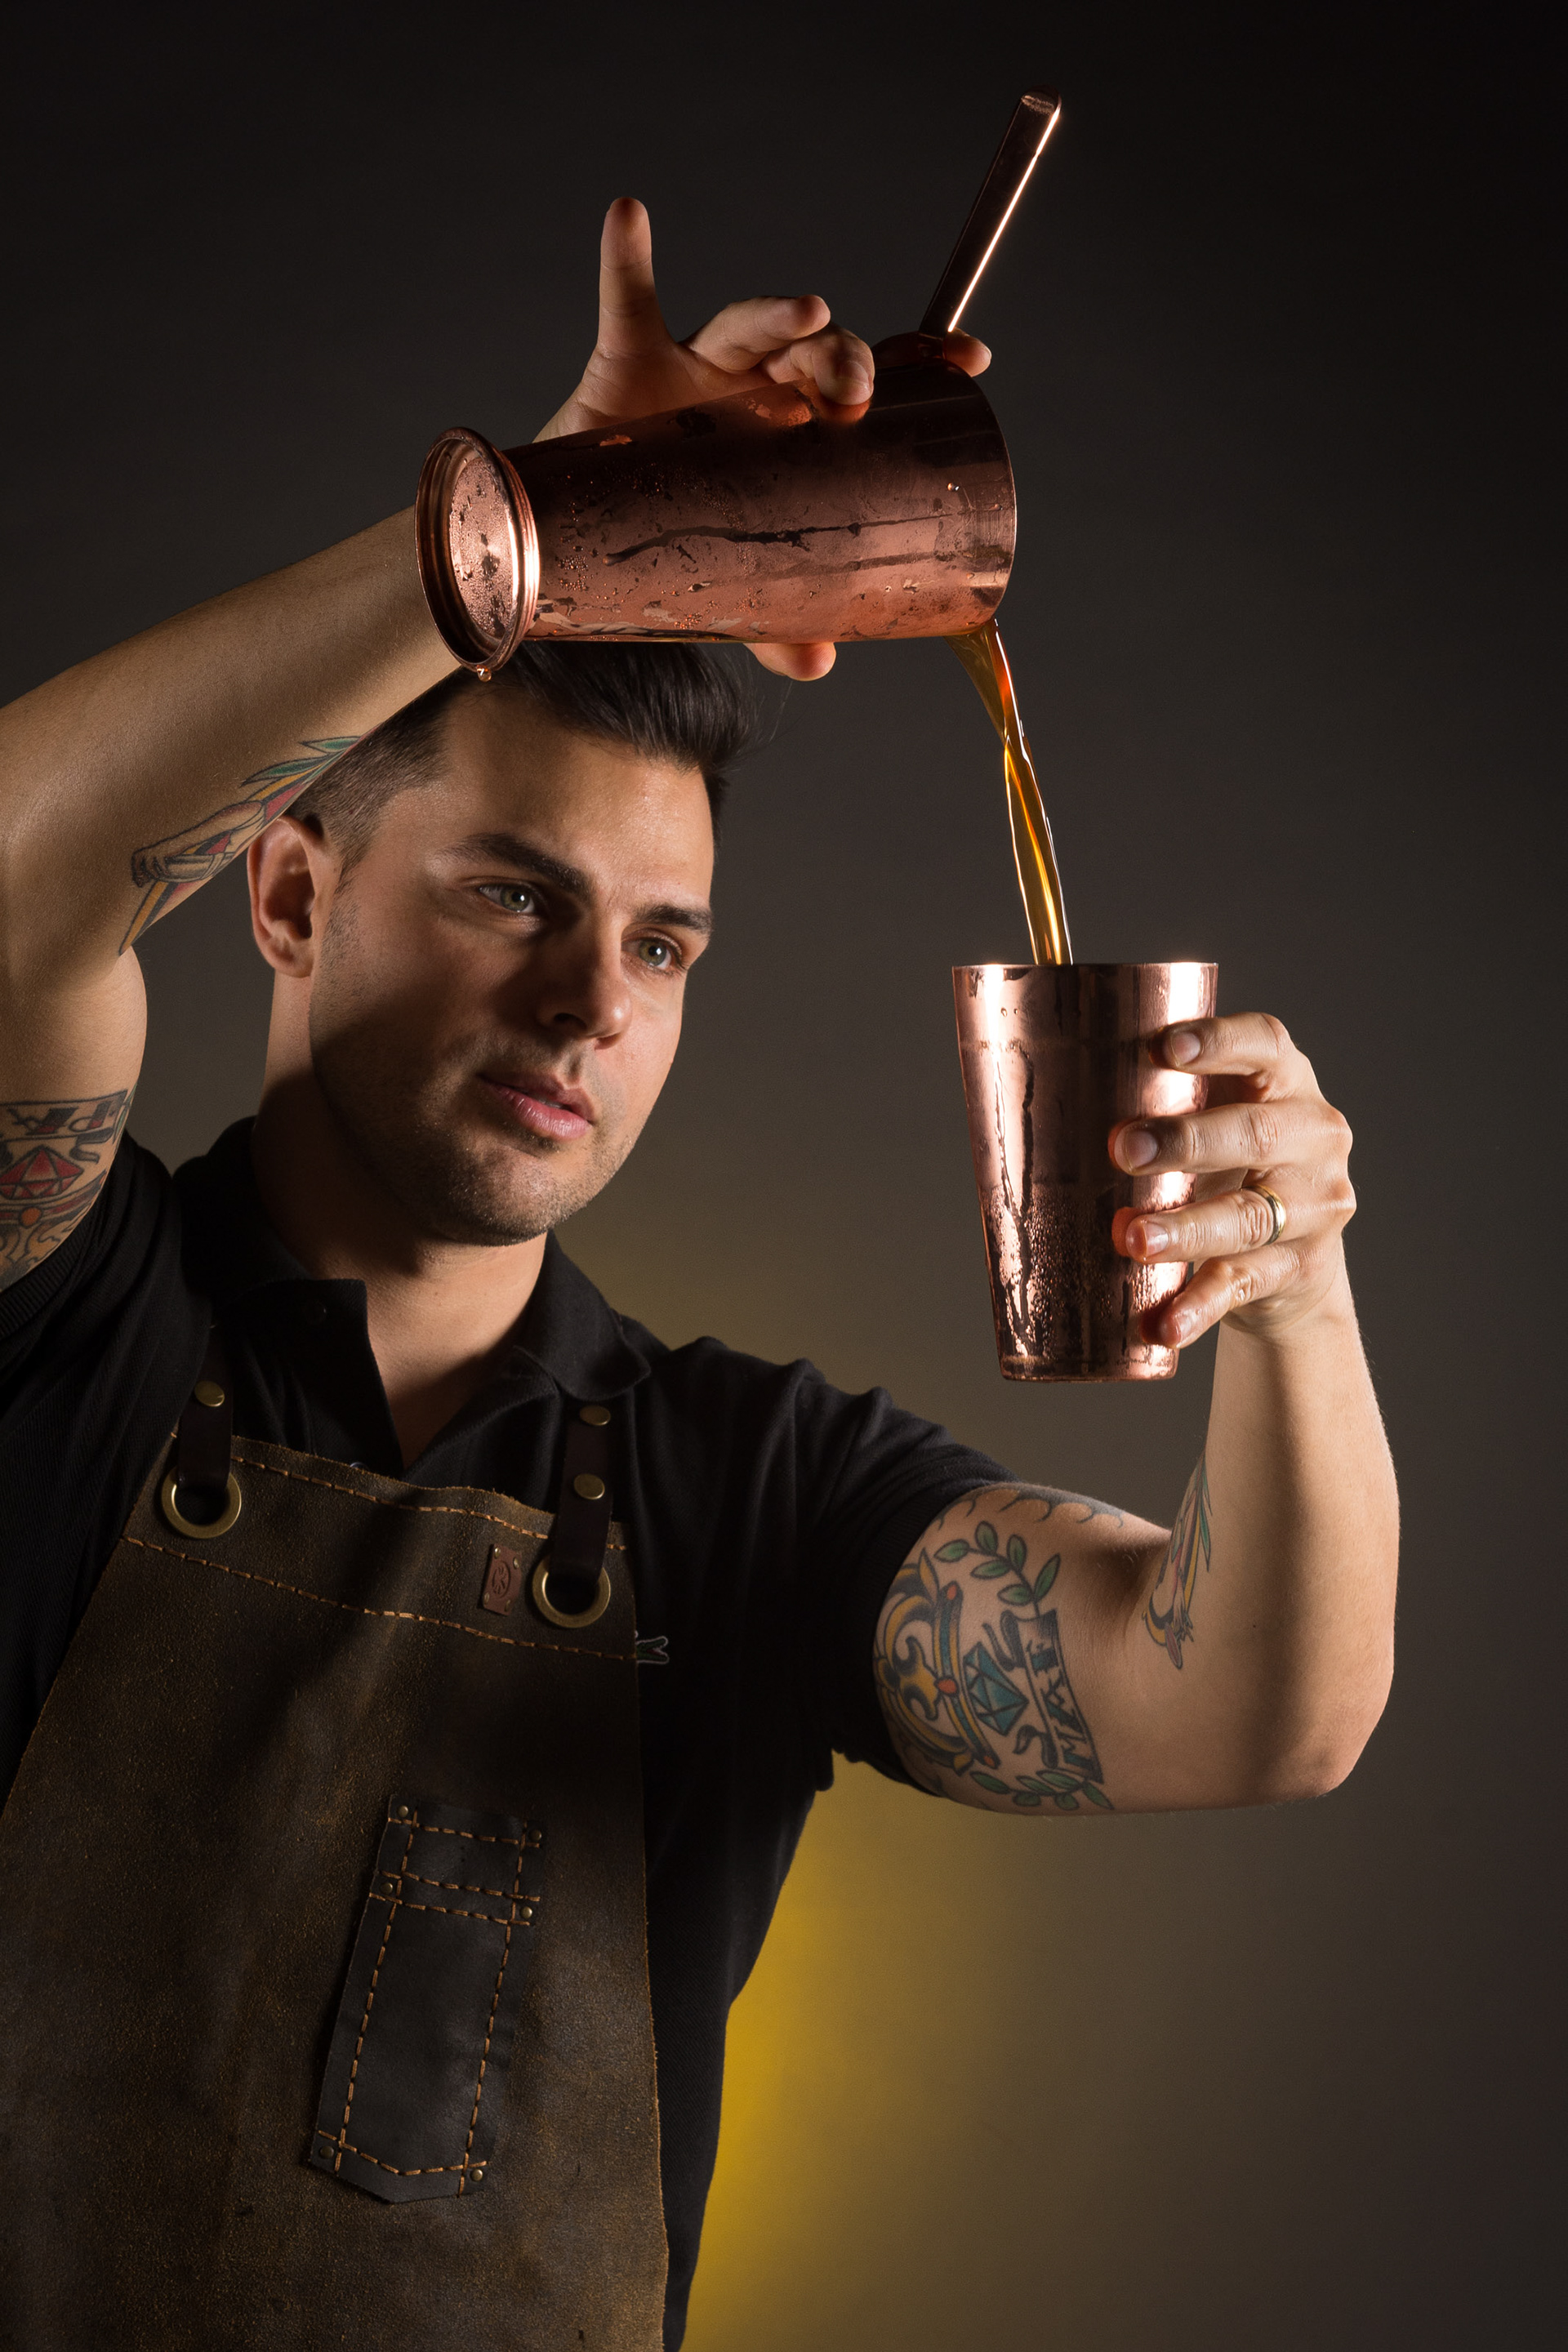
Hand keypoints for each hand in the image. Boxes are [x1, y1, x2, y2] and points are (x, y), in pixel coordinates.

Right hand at [536, 199, 987, 681]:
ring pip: (745, 324)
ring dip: (777, 314)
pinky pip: (626, 301)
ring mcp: (694, 366)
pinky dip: (625, 260)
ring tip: (811, 311)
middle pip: (814, 350)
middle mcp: (756, 385)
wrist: (586, 539)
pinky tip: (631, 220)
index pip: (871, 380)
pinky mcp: (626, 359)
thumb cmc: (673, 539)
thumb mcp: (733, 587)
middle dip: (844, 356)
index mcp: (798, 426)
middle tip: (858, 387)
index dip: (919, 361)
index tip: (971, 357)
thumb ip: (775, 623)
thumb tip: (819, 661)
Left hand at [1109, 1014, 1355, 1346]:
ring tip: (1133, 1240)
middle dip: (1185, 1141)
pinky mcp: (1298, 1269)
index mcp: (1286, 1082)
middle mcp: (1312, 1137)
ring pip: (1247, 1216)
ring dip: (1187, 1229)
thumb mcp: (1210, 1120)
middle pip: (1253, 1133)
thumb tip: (1033, 1094)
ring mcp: (1313, 1207)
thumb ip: (1156, 1101)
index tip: (1163, 1046)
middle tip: (1122, 1149)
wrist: (1291, 1260)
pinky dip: (1199, 1307)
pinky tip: (1164, 1325)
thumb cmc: (1226, 1167)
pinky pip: (1243, 1286)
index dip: (1219, 1040)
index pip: (1264, 1044)